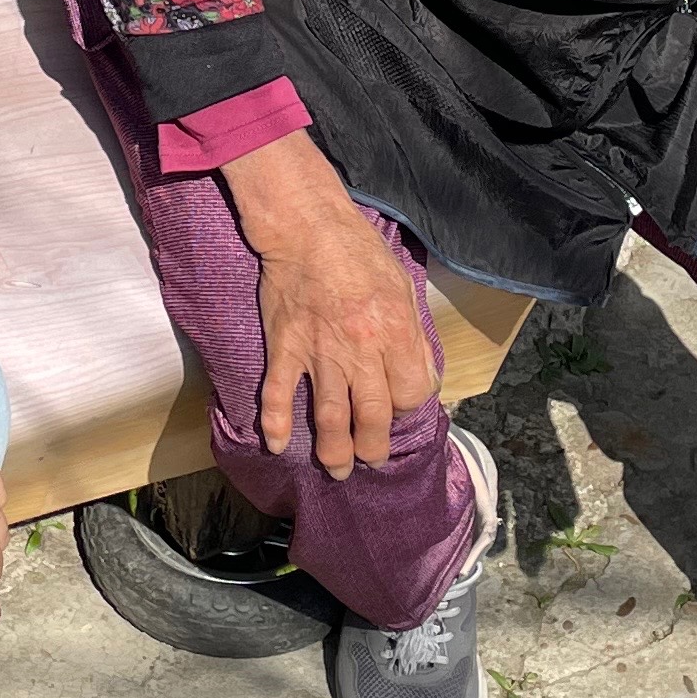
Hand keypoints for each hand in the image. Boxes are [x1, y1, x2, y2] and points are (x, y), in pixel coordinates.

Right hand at [223, 129, 437, 479]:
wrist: (307, 227)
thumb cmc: (359, 252)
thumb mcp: (403, 287)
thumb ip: (412, 335)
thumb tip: (420, 375)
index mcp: (394, 332)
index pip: (410, 394)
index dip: (407, 407)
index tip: (399, 406)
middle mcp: (359, 350)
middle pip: (372, 417)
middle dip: (374, 447)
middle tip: (370, 460)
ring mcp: (319, 352)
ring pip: (330, 417)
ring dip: (334, 451)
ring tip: (337, 470)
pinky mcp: (285, 346)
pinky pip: (279, 393)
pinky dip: (276, 422)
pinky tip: (277, 444)